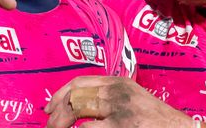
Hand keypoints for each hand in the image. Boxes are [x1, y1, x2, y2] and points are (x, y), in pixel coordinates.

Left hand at [45, 76, 203, 127]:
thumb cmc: (156, 120)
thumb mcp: (131, 98)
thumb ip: (108, 96)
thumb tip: (78, 104)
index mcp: (118, 83)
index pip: (80, 82)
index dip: (60, 94)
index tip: (49, 107)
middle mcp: (117, 92)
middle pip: (75, 95)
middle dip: (57, 111)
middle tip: (50, 125)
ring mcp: (119, 111)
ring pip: (78, 111)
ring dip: (62, 123)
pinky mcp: (121, 127)